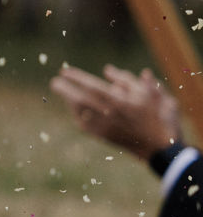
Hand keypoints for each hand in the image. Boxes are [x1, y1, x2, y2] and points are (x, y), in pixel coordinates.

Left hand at [52, 64, 182, 161]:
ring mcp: (103, 127)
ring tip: (62, 90)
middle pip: (80, 99)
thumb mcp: (149, 93)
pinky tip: (73, 107)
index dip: (77, 78)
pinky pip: (83, 123)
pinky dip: (76, 113)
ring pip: (79, 111)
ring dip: (69, 100)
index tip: (64, 71)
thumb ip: (127, 80)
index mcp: (120, 102)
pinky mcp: (101, 136)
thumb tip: (108, 70)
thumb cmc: (157, 116)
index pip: (92, 86)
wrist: (160, 147)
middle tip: (55, 82)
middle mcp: (108, 114)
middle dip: (65, 90)